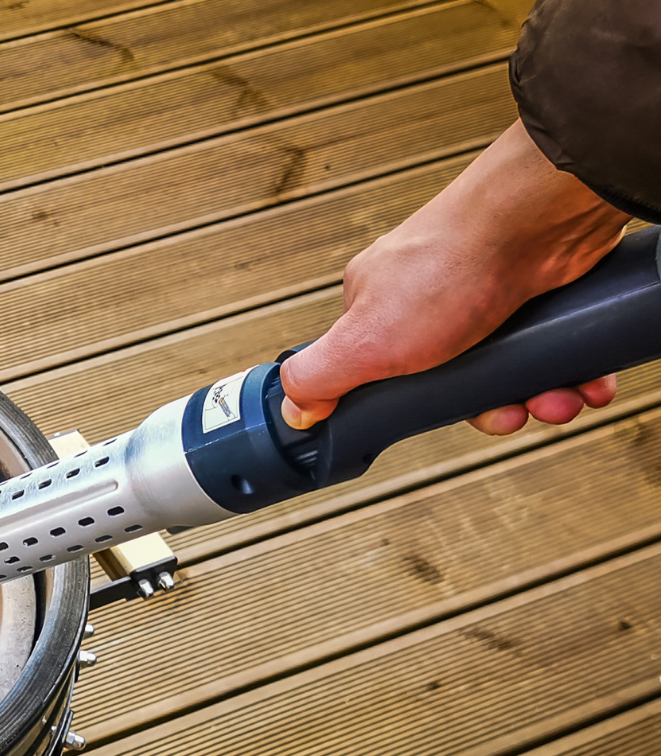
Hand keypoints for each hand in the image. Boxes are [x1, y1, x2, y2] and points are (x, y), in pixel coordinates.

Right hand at [279, 121, 630, 434]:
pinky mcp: (538, 293)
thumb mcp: (364, 341)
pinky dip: (568, 371)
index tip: (439, 417)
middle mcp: (431, 297)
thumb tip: (294, 407)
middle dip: (489, 407)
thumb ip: (320, 375)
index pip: (383, 373)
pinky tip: (579, 381)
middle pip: (454, 379)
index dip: (415, 406)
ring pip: (508, 369)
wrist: (538, 219)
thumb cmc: (451, 265)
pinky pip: (551, 350)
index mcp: (378, 306)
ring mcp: (488, 294)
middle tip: (509, 413)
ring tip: (553, 399)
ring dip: (535, 395)